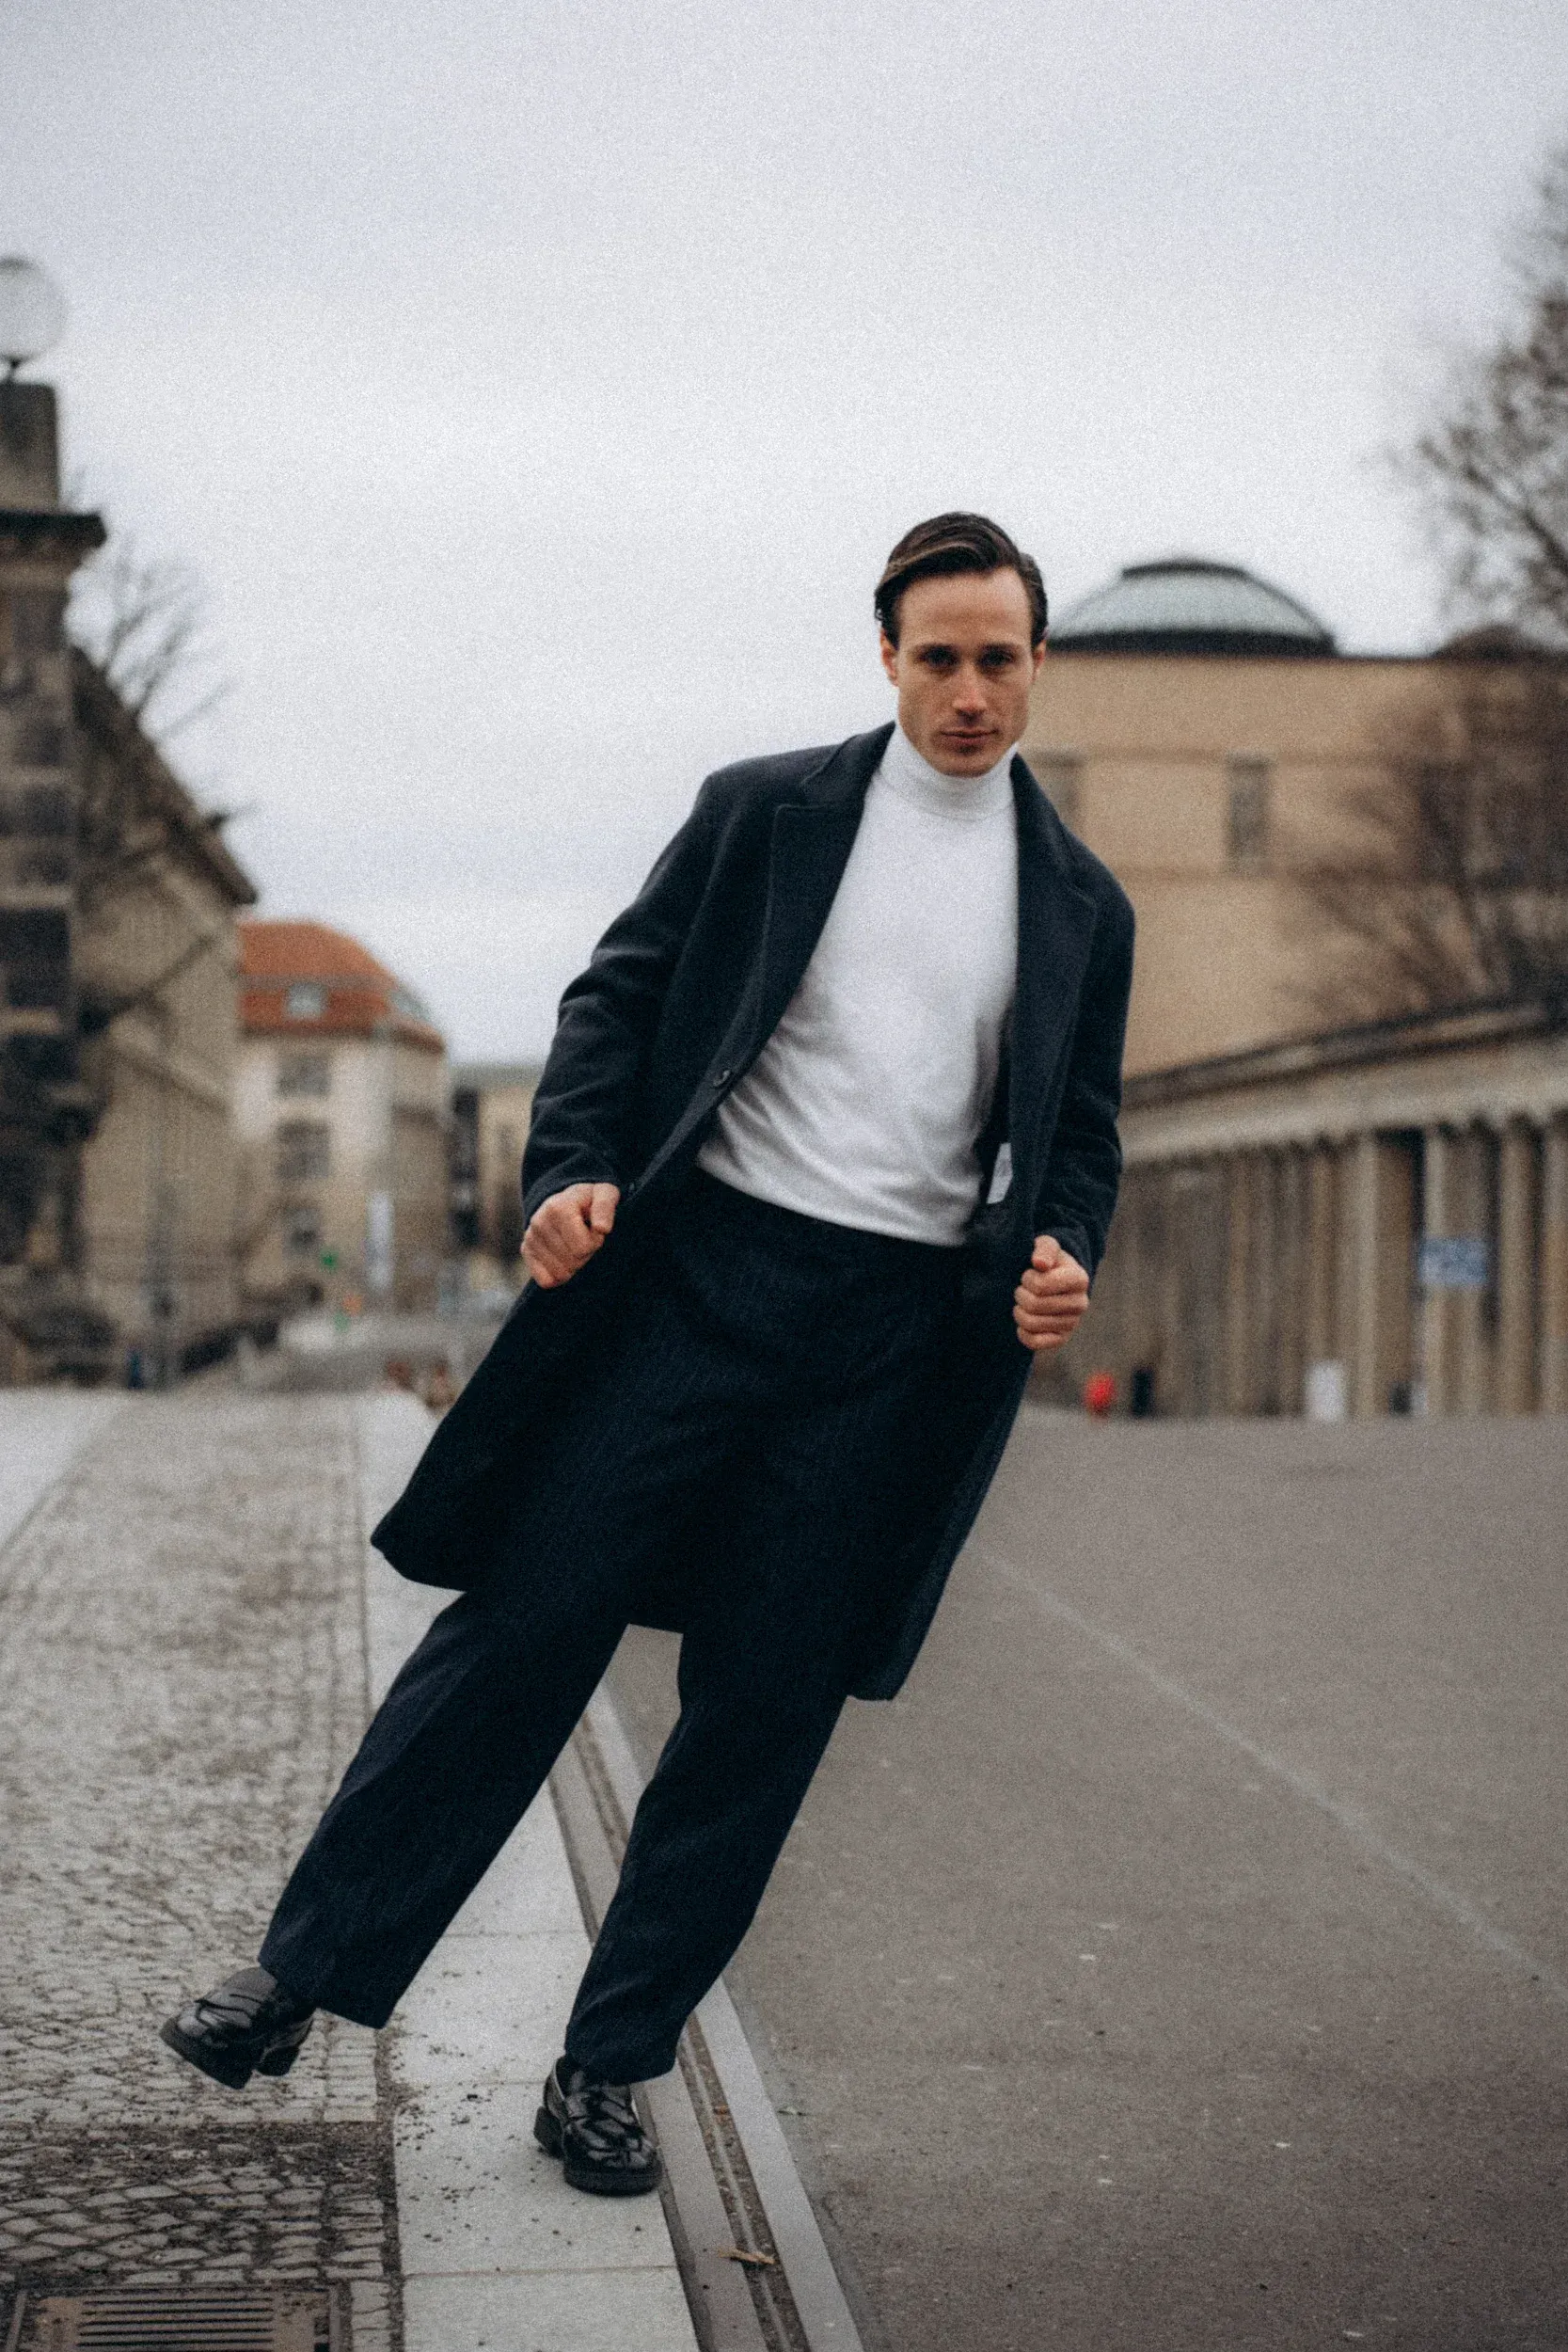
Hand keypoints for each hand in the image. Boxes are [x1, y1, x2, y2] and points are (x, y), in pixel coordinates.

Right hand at [521, 1183, 619, 1288]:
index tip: (595, 1229)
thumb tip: (602, 1228)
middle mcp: (539, 1222)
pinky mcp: (526, 1250)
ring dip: (573, 1264)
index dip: (595, 1242)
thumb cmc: (590, 1201)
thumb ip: (605, 1208)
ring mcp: (530, 1237)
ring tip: (574, 1244)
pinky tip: (563, 1258)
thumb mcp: (605, 1194)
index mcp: (558, 1207)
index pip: (582, 1248)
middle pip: (573, 1262)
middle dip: (585, 1253)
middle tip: (584, 1237)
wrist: (567, 1200)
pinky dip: (558, 1276)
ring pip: (560, 1274)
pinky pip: (545, 1280)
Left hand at [1014, 1234, 1089, 1351]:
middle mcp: (1080, 1303)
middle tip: (1022, 1289)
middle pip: (1034, 1305)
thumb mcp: (1046, 1246)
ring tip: (1022, 1303)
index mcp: (1079, 1279)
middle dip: (1020, 1295)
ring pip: (1032, 1324)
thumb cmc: (1048, 1261)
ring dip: (1019, 1312)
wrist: (1053, 1280)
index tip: (1029, 1274)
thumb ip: (1044, 1249)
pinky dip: (1023, 1332)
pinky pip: (1035, 1342)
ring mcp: (1072, 1323)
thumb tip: (1040, 1264)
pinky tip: (1023, 1322)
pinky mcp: (1062, 1339)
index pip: (1040, 1285)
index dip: (1027, 1278)